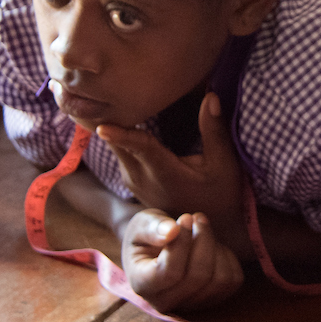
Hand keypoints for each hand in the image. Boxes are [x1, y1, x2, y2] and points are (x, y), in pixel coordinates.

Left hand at [96, 93, 244, 224]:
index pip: (140, 149)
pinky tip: (119, 116)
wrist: (201, 230)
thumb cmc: (218, 195)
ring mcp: (133, 181)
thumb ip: (214, 130)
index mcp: (164, 173)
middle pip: (118, 144)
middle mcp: (142, 178)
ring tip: (104, 97)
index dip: (122, 136)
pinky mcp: (131, 181)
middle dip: (108, 120)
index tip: (101, 127)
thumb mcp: (223, 165)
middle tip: (97, 91)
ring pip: (116, 148)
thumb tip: (210, 95)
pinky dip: (117, 137)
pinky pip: (119, 154)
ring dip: (111, 127)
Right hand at [119, 207, 244, 309]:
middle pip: (198, 276)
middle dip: (203, 240)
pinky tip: (210, 246)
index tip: (185, 217)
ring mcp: (191, 305)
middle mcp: (165, 302)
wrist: (157, 250)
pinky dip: (227, 257)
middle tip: (197, 217)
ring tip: (201, 231)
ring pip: (219, 279)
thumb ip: (153, 227)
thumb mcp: (142, 224)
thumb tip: (172, 231)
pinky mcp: (214, 300)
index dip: (181, 244)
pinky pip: (233, 280)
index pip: (169, 273)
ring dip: (215, 247)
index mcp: (142, 284)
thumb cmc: (148, 235)